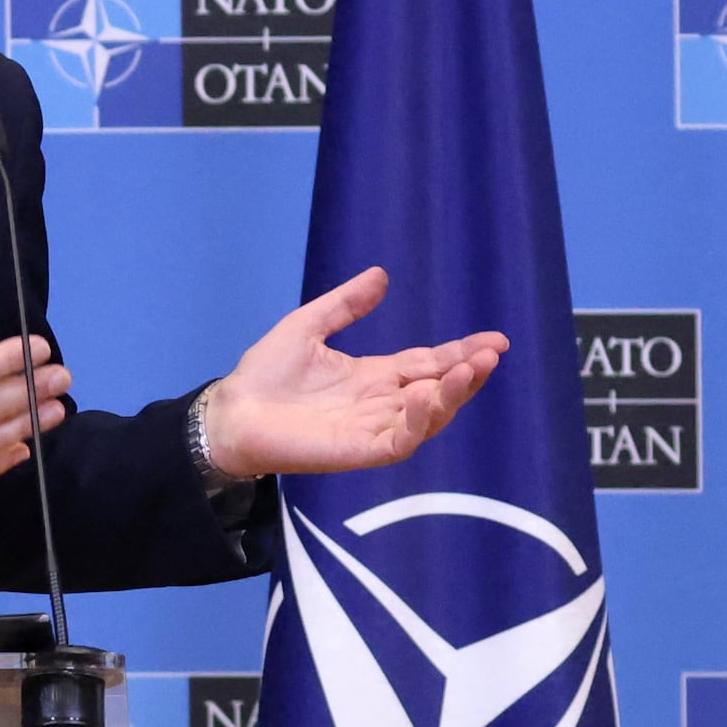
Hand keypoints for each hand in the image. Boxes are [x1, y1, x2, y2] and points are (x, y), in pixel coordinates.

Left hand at [195, 269, 509, 481]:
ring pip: (427, 418)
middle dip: (467, 374)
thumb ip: (345, 304)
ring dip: (452, 395)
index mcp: (373, 377)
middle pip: (436, 390)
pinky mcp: (358, 451)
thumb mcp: (309, 326)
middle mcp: (381, 405)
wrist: (232, 410)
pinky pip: (399, 440)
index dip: (460, 353)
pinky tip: (426, 394)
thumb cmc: (266, 374)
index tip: (494, 340)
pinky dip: (418, 420)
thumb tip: (382, 275)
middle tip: (493, 353)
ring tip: (470, 370)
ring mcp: (372, 430)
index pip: (427, 364)